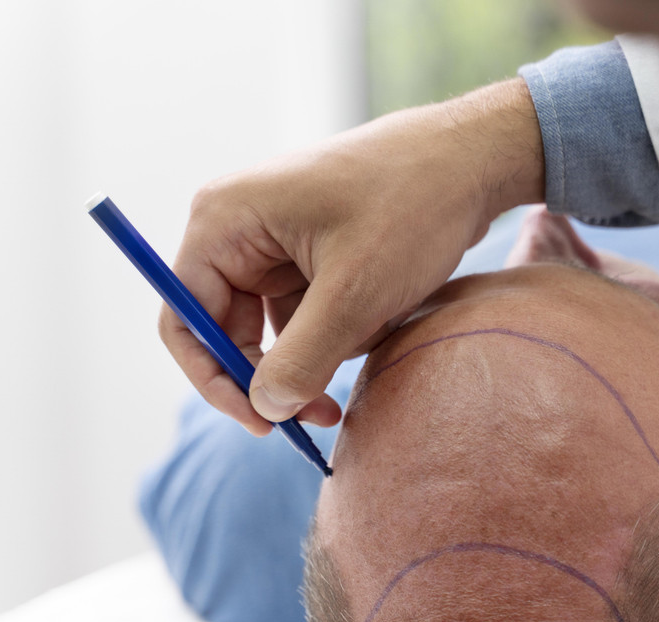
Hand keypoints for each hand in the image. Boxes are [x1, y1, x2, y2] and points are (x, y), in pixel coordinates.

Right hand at [167, 79, 543, 433]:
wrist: (472, 161)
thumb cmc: (411, 207)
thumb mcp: (355, 293)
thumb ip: (301, 358)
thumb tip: (266, 408)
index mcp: (224, 222)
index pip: (185, 320)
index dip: (215, 379)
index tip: (262, 423)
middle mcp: (240, 231)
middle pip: (231, 332)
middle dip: (280, 375)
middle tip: (324, 415)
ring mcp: (279, 244)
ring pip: (281, 331)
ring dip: (326, 349)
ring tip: (378, 328)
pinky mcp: (317, 256)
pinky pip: (315, 316)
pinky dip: (349, 328)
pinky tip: (388, 309)